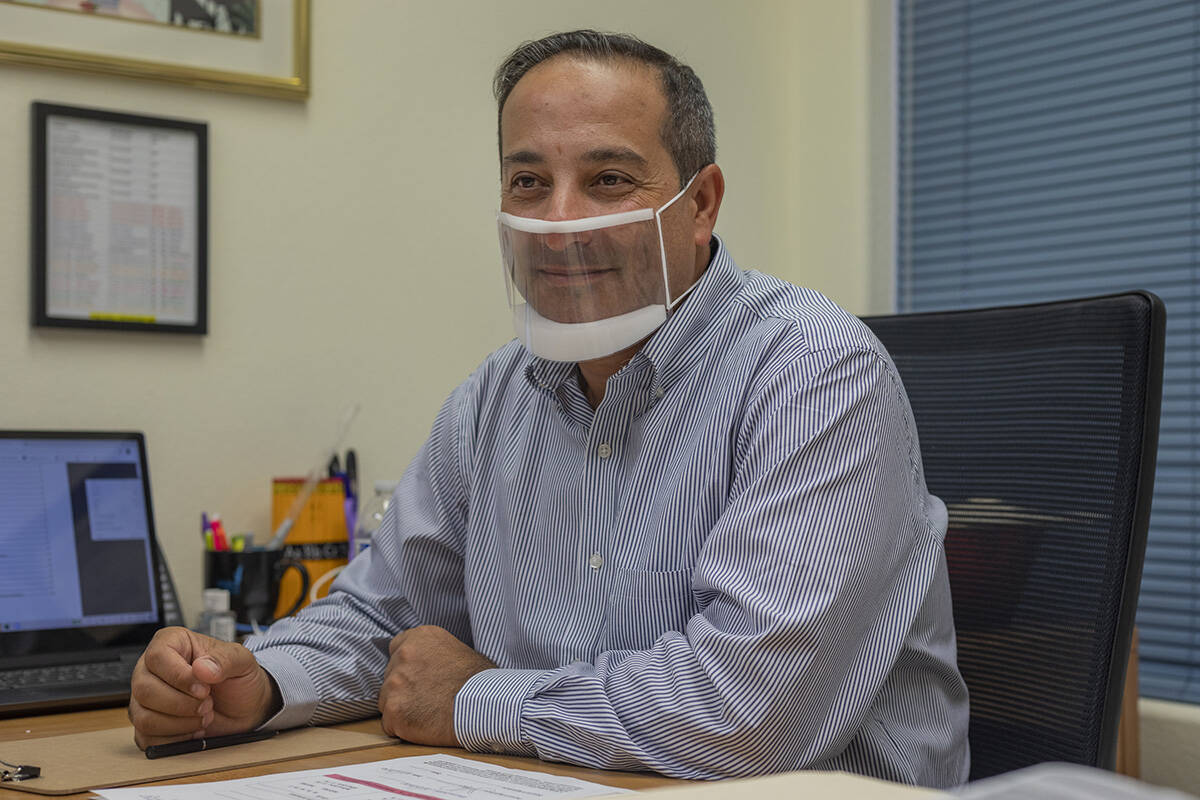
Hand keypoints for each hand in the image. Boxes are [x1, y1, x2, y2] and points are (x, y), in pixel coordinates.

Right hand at [128, 627, 278, 749]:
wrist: (243, 708)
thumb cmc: (238, 679)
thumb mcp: (242, 661)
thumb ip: (225, 660)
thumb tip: (201, 668)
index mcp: (171, 643)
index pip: (157, 657)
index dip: (179, 676)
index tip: (204, 688)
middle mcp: (151, 669)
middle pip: (144, 689)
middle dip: (181, 704)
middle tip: (207, 704)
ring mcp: (145, 699)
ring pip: (143, 717)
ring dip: (180, 723)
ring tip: (204, 715)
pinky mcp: (146, 725)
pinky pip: (148, 738)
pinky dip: (176, 739)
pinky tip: (193, 729)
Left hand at [378, 625, 494, 745]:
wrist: (482, 705)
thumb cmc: (478, 682)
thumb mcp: (458, 650)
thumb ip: (433, 653)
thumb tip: (430, 663)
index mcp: (419, 637)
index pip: (396, 650)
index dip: (407, 666)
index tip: (419, 677)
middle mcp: (403, 655)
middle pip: (390, 676)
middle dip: (404, 688)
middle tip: (426, 698)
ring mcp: (395, 683)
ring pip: (387, 699)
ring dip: (402, 707)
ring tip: (426, 713)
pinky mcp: (393, 710)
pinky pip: (390, 723)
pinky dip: (403, 727)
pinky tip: (423, 726)